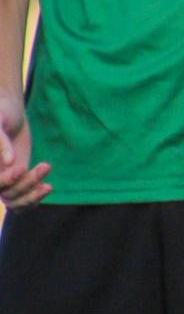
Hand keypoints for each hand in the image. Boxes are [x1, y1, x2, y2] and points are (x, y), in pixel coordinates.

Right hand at [0, 94, 50, 209]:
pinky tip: (46, 187)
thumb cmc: (3, 113)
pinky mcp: (17, 180)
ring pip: (14, 200)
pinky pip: (22, 199)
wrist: (12, 113)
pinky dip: (33, 198)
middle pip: (6, 193)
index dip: (6, 180)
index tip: (22, 167)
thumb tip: (9, 162)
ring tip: (48, 185)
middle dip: (26, 184)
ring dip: (32, 195)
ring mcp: (4, 181)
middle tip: (45, 165)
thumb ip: (1, 141)